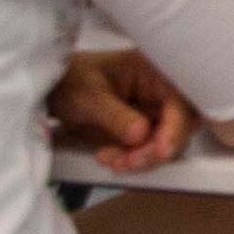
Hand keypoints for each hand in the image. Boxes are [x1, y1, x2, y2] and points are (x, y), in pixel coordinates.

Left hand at [48, 46, 199, 171]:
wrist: (54, 93)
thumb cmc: (70, 81)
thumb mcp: (88, 96)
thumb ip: (115, 115)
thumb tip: (141, 133)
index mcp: (153, 72)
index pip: (179, 101)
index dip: (175, 128)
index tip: (162, 150)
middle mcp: (159, 92)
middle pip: (179, 127)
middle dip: (156, 149)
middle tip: (129, 161)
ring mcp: (153, 113)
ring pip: (165, 144)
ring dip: (141, 159)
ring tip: (111, 159)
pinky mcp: (144, 132)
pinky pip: (148, 152)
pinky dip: (130, 161)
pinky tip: (108, 157)